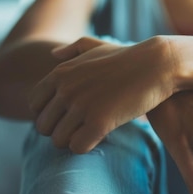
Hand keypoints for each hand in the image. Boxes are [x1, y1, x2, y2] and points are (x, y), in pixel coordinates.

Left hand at [29, 36, 176, 152]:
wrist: (157, 65)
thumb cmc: (129, 57)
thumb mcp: (98, 46)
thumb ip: (73, 49)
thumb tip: (53, 54)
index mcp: (60, 73)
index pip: (34, 105)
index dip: (50, 115)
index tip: (69, 116)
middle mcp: (66, 89)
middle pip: (43, 127)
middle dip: (60, 131)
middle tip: (81, 129)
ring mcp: (81, 106)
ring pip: (59, 140)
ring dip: (73, 141)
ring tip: (91, 134)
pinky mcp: (99, 122)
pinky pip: (77, 147)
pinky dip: (86, 147)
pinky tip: (101, 137)